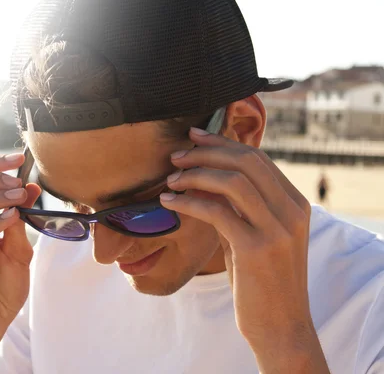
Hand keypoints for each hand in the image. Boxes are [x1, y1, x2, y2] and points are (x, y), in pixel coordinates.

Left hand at [160, 128, 328, 371]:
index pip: (257, 158)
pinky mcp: (256, 248)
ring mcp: (277, 229)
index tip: (193, 137)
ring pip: (233, 180)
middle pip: (246, 161)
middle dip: (206, 152)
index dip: (222, 143)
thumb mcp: (255, 236)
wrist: (280, 326)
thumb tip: (205, 180)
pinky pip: (217, 211)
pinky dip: (188, 201)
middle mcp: (291, 211)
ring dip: (195, 175)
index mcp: (295, 204)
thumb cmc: (262, 282)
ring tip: (170, 180)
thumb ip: (238, 208)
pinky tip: (169, 202)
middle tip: (176, 156)